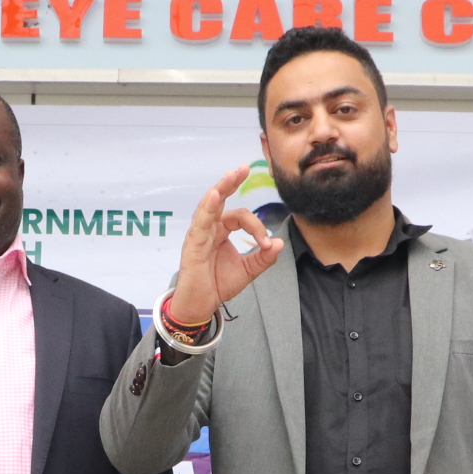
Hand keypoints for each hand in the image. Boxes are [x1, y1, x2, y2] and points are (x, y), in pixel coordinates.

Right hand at [166, 164, 282, 327]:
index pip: (240, 217)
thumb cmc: (217, 285)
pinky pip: (200, 222)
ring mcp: (199, 234)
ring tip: (232, 174)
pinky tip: (215, 196)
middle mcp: (209, 228)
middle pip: (220, 199)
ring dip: (221, 188)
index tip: (267, 244)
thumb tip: (279, 243)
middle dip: (231, 182)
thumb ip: (263, 257)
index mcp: (221, 231)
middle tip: (244, 168)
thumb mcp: (247, 270)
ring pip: (209, 205)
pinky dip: (208, 208)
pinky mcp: (192, 244)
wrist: (201, 305)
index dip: (257, 226)